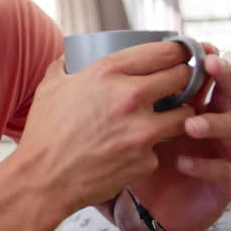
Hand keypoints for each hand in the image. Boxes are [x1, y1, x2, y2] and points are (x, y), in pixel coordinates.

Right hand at [18, 41, 201, 215]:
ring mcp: (142, 131)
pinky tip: (136, 149)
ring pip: (186, 114)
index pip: (164, 52)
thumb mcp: (50, 86)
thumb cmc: (45, 132)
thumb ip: (66, 65)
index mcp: (108, 72)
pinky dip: (152, 148)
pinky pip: (161, 148)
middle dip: (184, 79)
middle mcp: (130, 97)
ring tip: (168, 116)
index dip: (178, 51)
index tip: (180, 54)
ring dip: (180, 113)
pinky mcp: (146, 160)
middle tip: (177, 84)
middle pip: (182, 78)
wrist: (43, 179)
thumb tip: (72, 55)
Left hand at [115, 44, 230, 230]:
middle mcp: (210, 121)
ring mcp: (221, 151)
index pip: (200, 72)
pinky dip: (206, 166)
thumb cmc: (130, 163)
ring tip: (191, 124)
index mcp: (187, 102)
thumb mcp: (117, 125)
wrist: (144, 213)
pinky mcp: (225, 184)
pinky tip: (182, 163)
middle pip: (226, 90)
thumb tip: (70, 60)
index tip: (193, 44)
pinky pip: (227, 172)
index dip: (200, 56)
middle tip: (208, 65)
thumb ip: (109, 94)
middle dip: (219, 76)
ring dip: (214, 121)